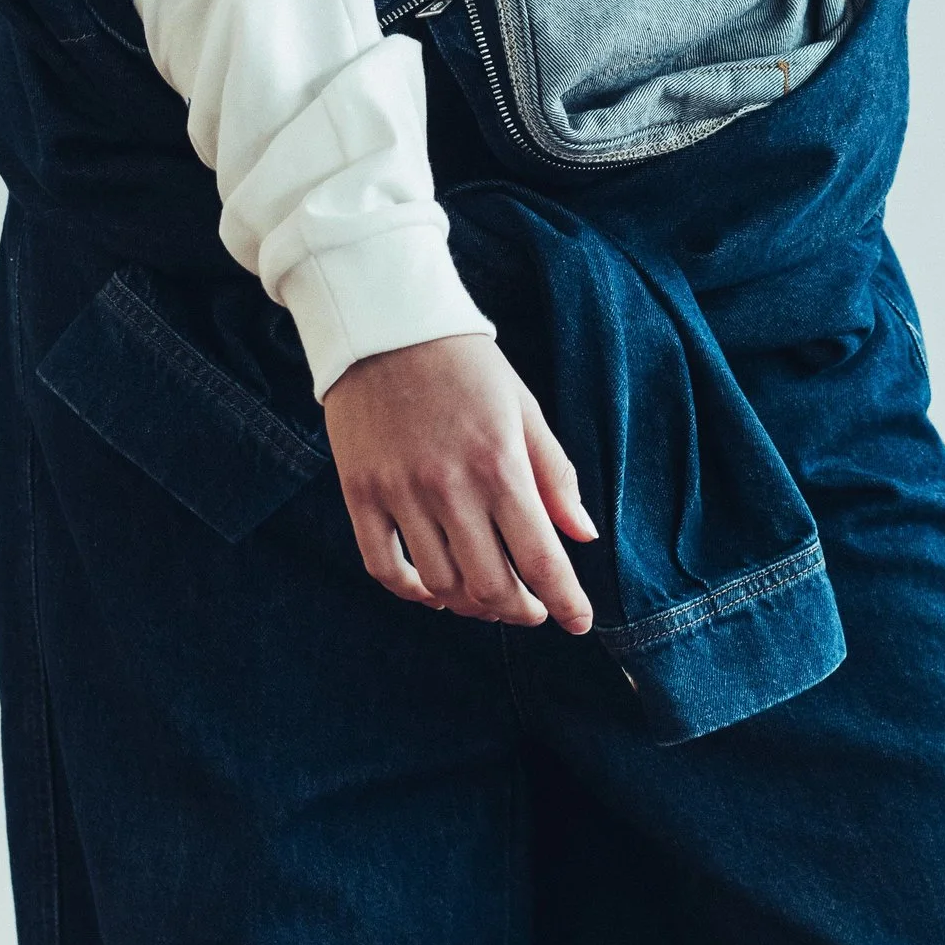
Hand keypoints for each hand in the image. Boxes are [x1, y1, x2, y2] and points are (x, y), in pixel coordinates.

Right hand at [323, 334, 599, 632]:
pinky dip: (413, 593)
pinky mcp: (361, 493)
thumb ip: (555, 475)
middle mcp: (450, 486)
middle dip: (521, 611)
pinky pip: (384, 567)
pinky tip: (434, 590)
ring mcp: (400, 492)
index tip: (579, 622)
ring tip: (488, 596)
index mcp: (500, 464)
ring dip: (471, 604)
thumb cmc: (466, 364)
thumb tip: (583, 536)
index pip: (541, 558)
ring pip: (441, 584)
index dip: (566, 601)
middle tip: (533, 609)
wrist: (386, 322)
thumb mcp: (524, 409)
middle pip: (491, 585)